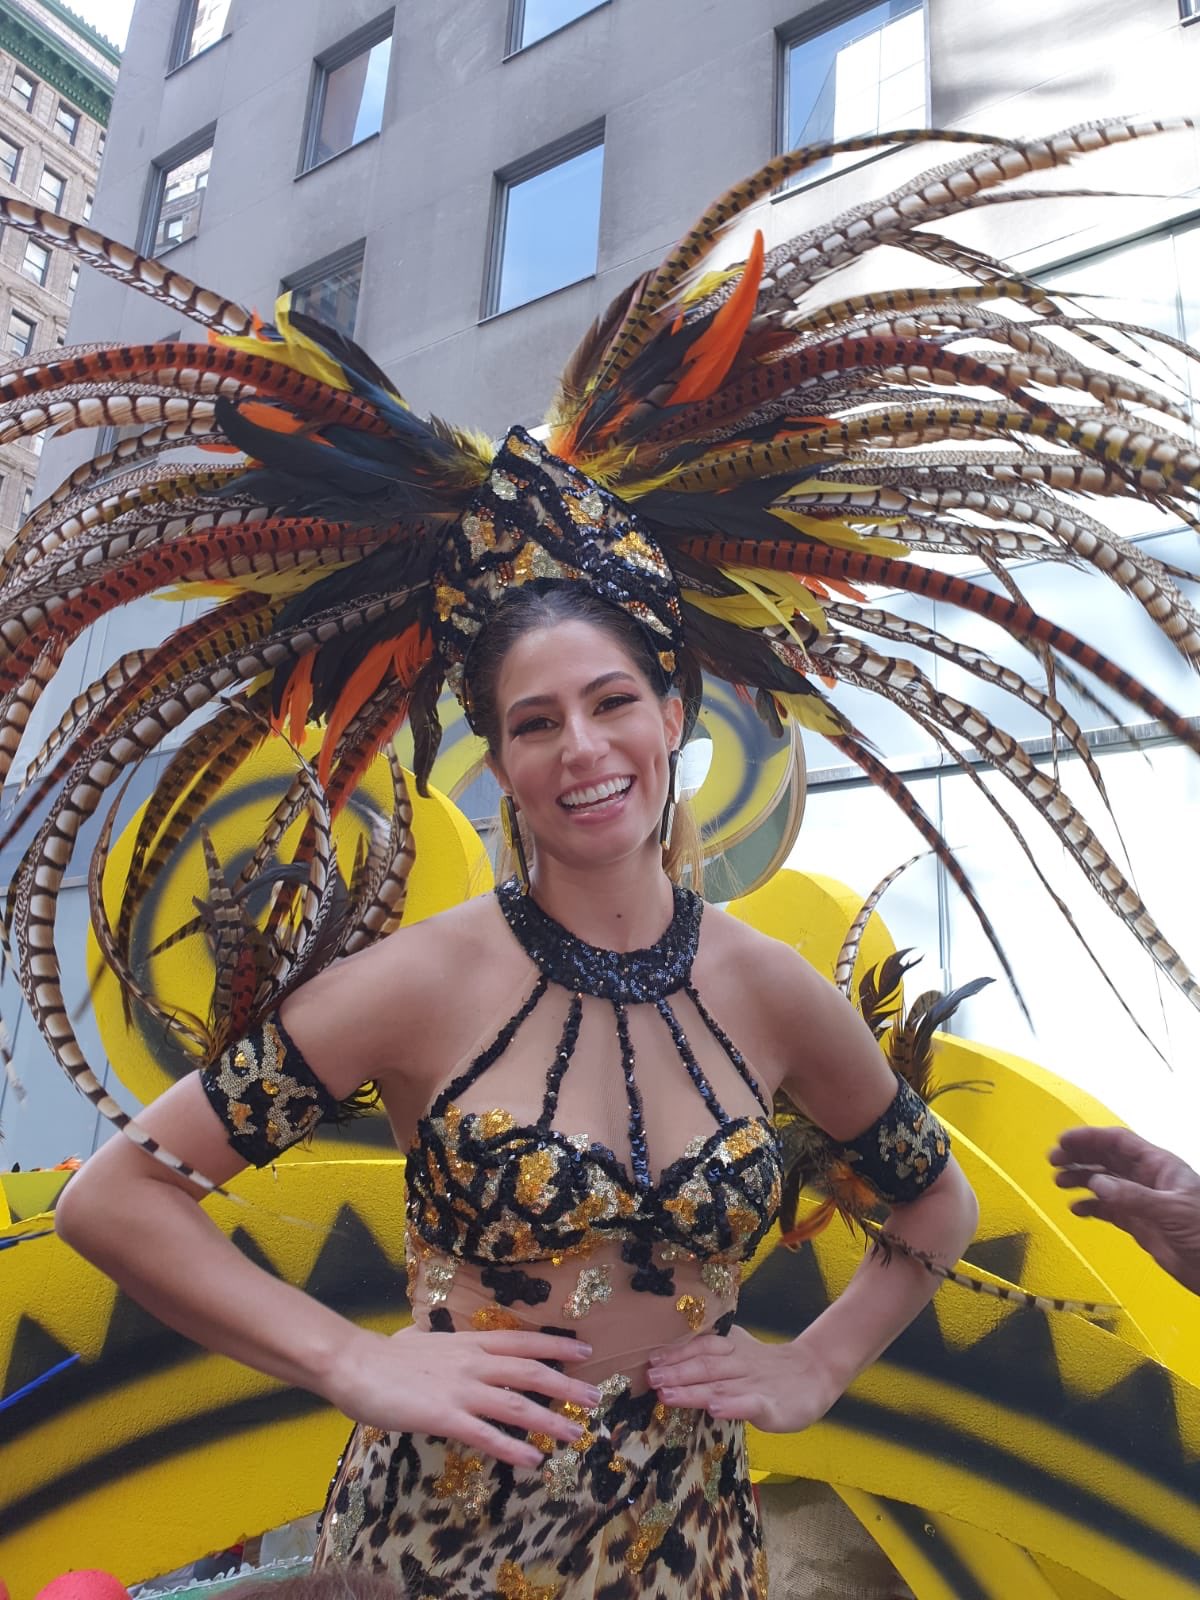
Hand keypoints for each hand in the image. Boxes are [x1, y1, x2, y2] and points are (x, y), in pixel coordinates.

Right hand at [325, 1324, 602, 1467]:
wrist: (355, 1363)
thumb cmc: (384, 1354)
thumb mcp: (425, 1341)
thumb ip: (444, 1346)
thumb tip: (443, 1344)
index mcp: (469, 1343)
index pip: (522, 1342)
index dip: (554, 1347)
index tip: (583, 1351)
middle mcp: (473, 1363)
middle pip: (529, 1372)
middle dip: (565, 1384)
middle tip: (595, 1397)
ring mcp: (461, 1389)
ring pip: (516, 1404)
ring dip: (550, 1419)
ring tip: (576, 1432)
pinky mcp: (444, 1416)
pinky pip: (485, 1434)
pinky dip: (512, 1448)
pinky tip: (532, 1459)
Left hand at [645, 1325, 841, 1433]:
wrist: (816, 1372)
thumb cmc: (770, 1368)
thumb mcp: (742, 1353)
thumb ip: (714, 1355)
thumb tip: (673, 1358)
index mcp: (733, 1349)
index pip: (701, 1348)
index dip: (676, 1354)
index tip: (651, 1361)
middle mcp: (741, 1364)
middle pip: (705, 1366)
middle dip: (676, 1372)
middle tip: (651, 1379)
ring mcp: (756, 1385)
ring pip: (721, 1385)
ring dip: (692, 1390)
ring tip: (668, 1395)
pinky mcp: (772, 1406)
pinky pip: (751, 1404)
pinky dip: (733, 1406)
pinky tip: (715, 1409)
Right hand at [1050, 1125, 1199, 1295]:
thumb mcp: (1171, 1209)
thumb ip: (1133, 1196)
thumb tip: (1096, 1184)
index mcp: (1159, 1166)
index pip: (1119, 1142)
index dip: (1091, 1138)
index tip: (1064, 1140)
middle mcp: (1147, 1180)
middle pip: (1107, 1159)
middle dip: (1080, 1156)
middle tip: (1054, 1160)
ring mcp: (1142, 1202)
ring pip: (1104, 1183)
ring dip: (1081, 1180)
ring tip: (1060, 1182)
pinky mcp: (1139, 1224)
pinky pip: (1108, 1210)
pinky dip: (1091, 1207)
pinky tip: (1077, 1209)